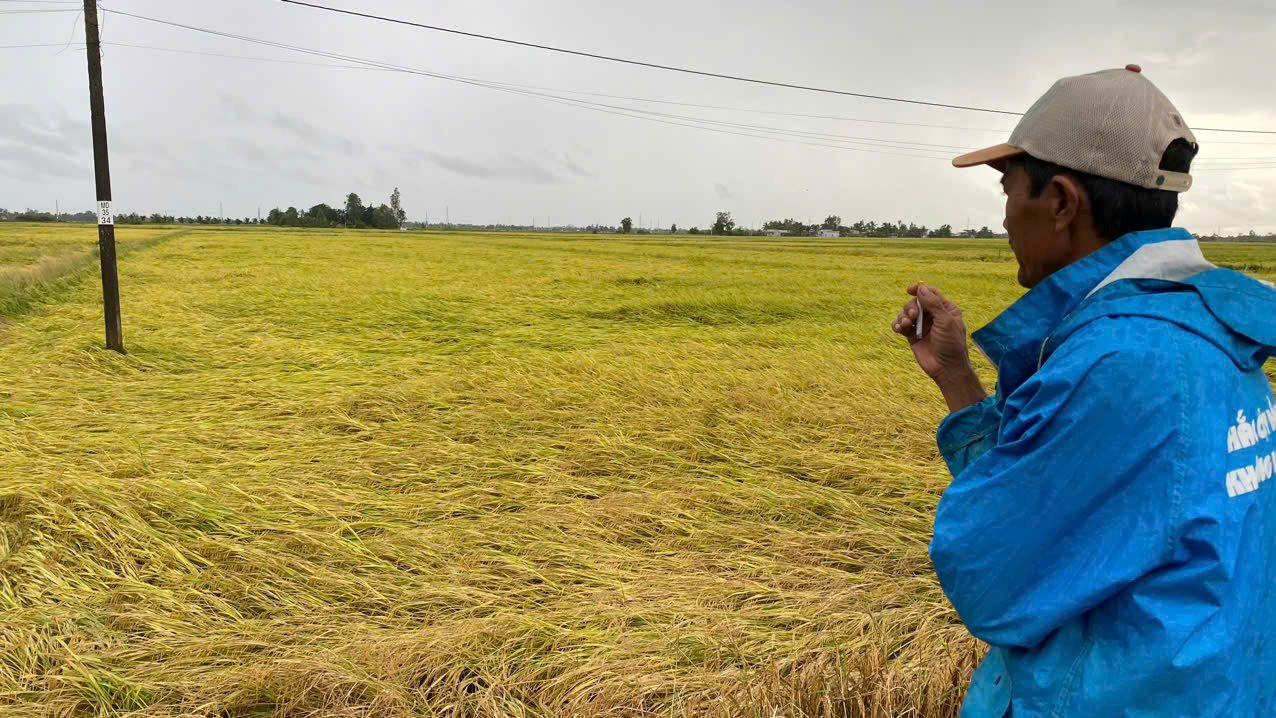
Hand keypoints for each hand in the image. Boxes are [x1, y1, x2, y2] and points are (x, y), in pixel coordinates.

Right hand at [892, 283, 986, 411]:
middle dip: (911, 307)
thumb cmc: (951, 344)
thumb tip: (921, 288)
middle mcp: (933, 316)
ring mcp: (922, 325)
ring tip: (905, 325)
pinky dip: (897, 325)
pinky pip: (901, 325)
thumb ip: (933, 304)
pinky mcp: (912, 336)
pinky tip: (898, 329)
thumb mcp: (945, 321)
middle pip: (916, 302)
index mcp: (945, 309)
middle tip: (912, 316)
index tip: (909, 290)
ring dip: (903, 316)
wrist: (946, 368)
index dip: (920, 289)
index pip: (930, 293)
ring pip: (906, 313)